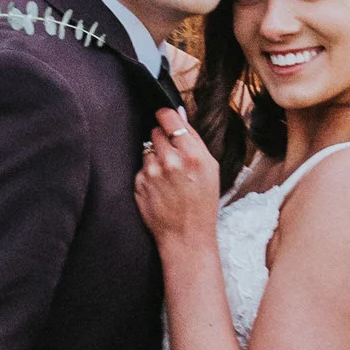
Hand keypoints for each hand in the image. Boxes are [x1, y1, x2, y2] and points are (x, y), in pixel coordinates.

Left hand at [135, 104, 221, 251]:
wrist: (186, 235)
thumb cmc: (203, 203)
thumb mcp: (211, 169)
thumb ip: (194, 139)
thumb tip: (178, 113)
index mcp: (193, 154)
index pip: (169, 117)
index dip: (165, 116)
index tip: (165, 119)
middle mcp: (170, 161)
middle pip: (155, 131)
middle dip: (162, 139)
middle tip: (172, 156)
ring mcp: (152, 172)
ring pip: (147, 149)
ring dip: (154, 157)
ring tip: (167, 176)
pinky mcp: (139, 184)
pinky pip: (141, 167)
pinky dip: (148, 173)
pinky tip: (159, 187)